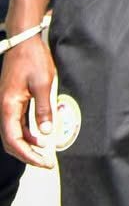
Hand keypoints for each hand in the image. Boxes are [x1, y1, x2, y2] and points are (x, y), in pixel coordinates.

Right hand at [0, 35, 58, 168]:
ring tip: (45, 154)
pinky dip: (27, 134)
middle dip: (27, 155)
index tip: (44, 161)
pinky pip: (17, 124)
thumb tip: (45, 133)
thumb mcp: (44, 84)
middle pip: (10, 141)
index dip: (28, 154)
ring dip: (27, 146)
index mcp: (8, 107)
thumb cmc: (33, 60)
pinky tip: (40, 137)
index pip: (14, 140)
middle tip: (46, 162)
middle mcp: (4, 109)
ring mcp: (7, 106)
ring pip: (13, 134)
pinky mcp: (13, 102)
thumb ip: (44, 109)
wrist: (24, 42)